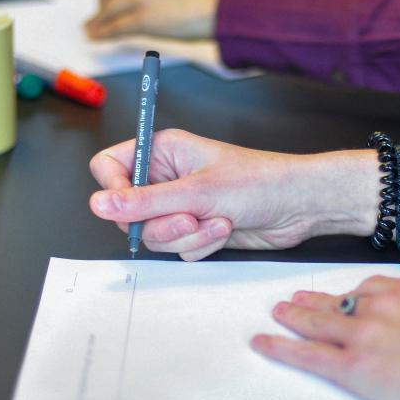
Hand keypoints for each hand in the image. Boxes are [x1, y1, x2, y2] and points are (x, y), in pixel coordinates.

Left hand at [86, 0, 223, 39]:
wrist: (224, 6)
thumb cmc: (218, 2)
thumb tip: (171, 9)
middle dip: (102, 0)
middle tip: (99, 15)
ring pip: (109, 7)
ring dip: (98, 20)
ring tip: (92, 30)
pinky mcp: (143, 18)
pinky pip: (116, 26)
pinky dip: (103, 32)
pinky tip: (98, 37)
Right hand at [89, 129, 379, 260]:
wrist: (299, 206)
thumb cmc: (260, 181)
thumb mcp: (198, 192)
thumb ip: (146, 202)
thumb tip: (100, 204)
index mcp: (163, 151)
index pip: (110, 167)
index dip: (114, 191)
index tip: (133, 208)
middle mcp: (167, 177)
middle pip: (130, 211)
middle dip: (162, 222)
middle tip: (190, 217)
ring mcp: (181, 205)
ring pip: (155, 235)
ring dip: (186, 236)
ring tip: (217, 222)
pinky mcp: (196, 229)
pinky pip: (178, 248)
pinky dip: (200, 245)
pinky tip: (224, 229)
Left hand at [251, 276, 399, 399]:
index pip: (372, 288)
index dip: (353, 293)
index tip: (346, 295)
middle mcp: (380, 308)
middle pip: (339, 301)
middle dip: (316, 300)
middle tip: (299, 298)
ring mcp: (362, 335)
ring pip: (318, 322)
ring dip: (294, 317)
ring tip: (279, 312)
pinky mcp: (350, 366)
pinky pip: (308, 355)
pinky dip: (281, 348)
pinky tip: (264, 343)